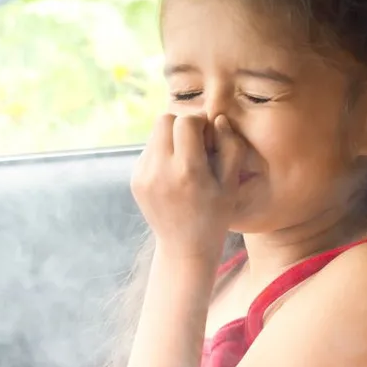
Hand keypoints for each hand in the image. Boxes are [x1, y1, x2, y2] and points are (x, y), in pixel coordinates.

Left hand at [130, 113, 246, 262]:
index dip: (200, 124)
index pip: (185, 121)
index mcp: (187, 170)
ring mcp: (143, 176)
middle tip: (196, 144)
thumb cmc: (215, 214)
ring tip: (185, 160)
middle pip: (164, 120)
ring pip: (154, 134)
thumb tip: (218, 119)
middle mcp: (160, 170)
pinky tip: (174, 174)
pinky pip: (148, 151)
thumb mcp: (231, 182)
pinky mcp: (135, 180)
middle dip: (182, 125)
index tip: (209, 139)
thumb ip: (230, 146)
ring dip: (171, 138)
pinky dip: (162, 153)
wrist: (184, 247)